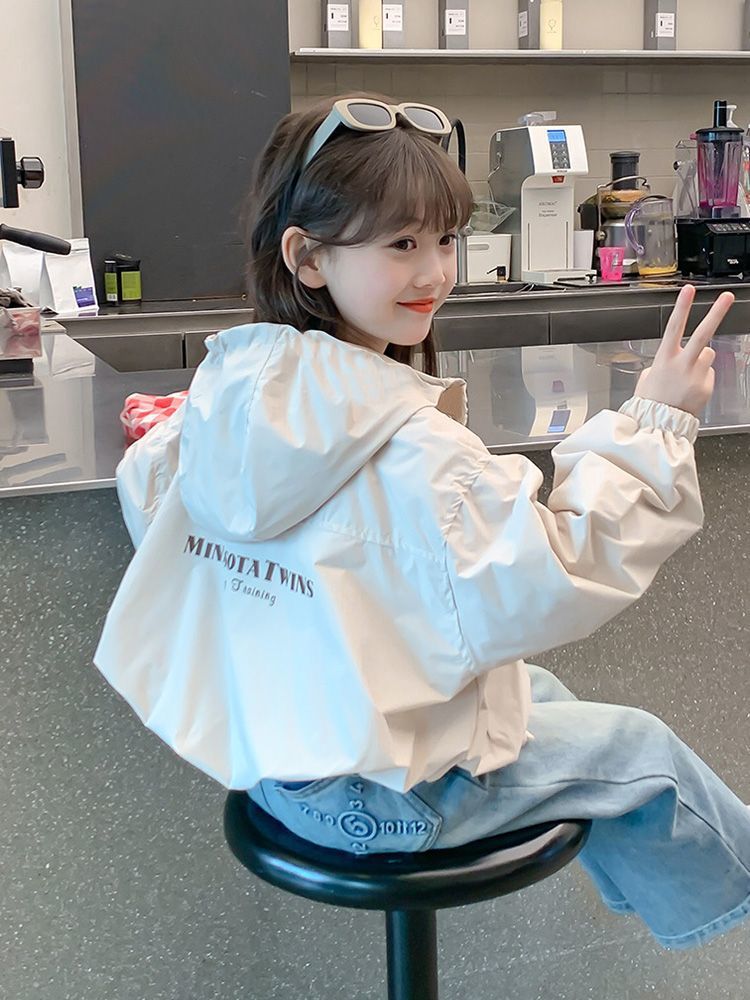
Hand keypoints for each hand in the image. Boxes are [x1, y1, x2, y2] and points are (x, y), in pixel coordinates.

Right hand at [634, 285, 734, 416]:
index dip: (682, 307)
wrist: (659, 425)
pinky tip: (690, 389)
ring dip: (702, 360)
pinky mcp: (706, 386)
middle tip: (727, 297)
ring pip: (708, 354)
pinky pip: (709, 374)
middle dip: (716, 313)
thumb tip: (673, 360)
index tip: (689, 290)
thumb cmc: (650, 402)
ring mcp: (696, 375)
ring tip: (688, 375)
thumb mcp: (646, 377)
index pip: (673, 326)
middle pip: (703, 333)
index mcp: (664, 359)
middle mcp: (682, 364)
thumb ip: (662, 363)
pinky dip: (702, 379)